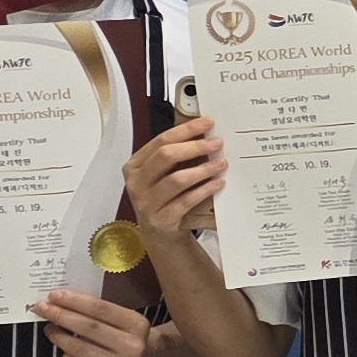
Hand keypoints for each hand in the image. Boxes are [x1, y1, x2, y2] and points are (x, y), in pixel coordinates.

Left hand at [36, 288, 161, 356]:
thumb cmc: (126, 334)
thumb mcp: (124, 318)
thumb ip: (99, 311)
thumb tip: (60, 302)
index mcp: (137, 324)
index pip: (100, 309)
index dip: (74, 301)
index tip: (54, 295)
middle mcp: (132, 346)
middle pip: (88, 328)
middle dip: (61, 316)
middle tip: (42, 308)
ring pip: (80, 349)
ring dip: (59, 337)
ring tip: (49, 328)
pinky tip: (64, 351)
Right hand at [124, 117, 229, 240]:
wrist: (160, 234)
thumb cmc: (164, 198)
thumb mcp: (162, 175)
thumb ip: (175, 156)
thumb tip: (205, 133)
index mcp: (135, 166)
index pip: (160, 141)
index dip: (186, 130)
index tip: (207, 122)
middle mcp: (136, 183)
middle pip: (165, 157)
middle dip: (194, 147)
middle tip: (217, 143)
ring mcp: (147, 203)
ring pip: (176, 179)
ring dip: (203, 169)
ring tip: (221, 163)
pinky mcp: (161, 220)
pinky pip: (185, 201)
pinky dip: (204, 190)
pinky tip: (218, 183)